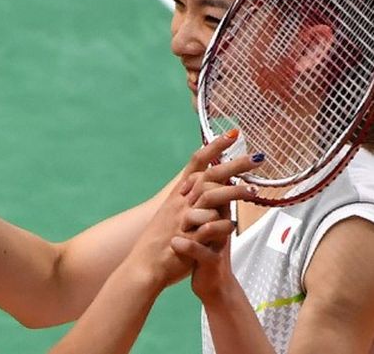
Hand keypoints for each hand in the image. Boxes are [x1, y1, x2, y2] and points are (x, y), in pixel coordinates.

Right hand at [128, 133, 258, 288]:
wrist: (144, 265)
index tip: (231, 134)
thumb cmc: (162, 241)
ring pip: (209, 198)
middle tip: (256, 157)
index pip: (197, 164)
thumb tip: (206, 182)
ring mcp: (183, 220)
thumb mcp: (173, 214)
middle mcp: (180, 202)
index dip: (213, 147)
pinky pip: (208, 227)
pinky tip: (233, 224)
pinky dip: (222, 225)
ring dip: (232, 193)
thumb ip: (190, 198)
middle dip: (233, 165)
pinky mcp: (187, 239)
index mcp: (178, 194)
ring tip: (253, 192)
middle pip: (208, 176)